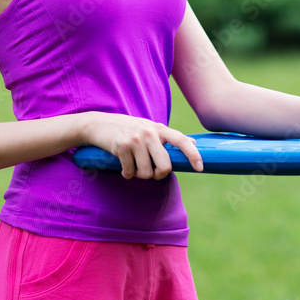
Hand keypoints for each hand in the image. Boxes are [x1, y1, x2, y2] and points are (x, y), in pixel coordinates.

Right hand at [80, 111, 203, 179]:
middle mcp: (149, 132)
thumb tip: (193, 143)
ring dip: (139, 174)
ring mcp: (136, 139)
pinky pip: (130, 172)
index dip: (193, 155)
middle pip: (165, 166)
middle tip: (151, 172)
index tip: (200, 168)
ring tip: (134, 164)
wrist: (99, 124)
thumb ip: (168, 136)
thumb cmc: (128, 128)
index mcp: (159, 128)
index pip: (181, 140)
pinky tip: (123, 165)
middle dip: (158, 175)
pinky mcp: (122, 147)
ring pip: (146, 173)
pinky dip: (127, 173)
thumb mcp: (149, 128)